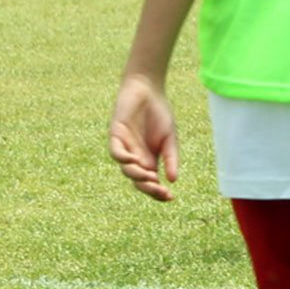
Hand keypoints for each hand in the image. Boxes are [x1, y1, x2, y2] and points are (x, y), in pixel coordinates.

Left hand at [109, 75, 178, 201]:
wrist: (148, 90)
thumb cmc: (159, 114)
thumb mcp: (170, 139)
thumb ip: (170, 158)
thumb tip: (173, 180)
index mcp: (149, 159)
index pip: (150, 182)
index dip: (158, 192)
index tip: (170, 198)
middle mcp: (135, 157)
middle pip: (137, 180)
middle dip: (148, 188)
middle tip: (160, 191)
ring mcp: (125, 147)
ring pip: (126, 169)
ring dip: (137, 175)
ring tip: (149, 177)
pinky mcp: (116, 136)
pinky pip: (116, 152)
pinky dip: (123, 158)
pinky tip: (134, 160)